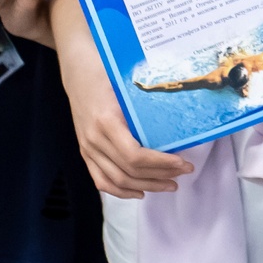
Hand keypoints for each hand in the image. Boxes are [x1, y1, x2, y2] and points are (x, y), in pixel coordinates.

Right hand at [57, 23, 193, 197]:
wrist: (78, 70)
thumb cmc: (107, 73)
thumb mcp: (128, 87)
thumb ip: (147, 107)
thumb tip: (182, 121)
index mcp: (106, 122)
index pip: (135, 156)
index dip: (161, 164)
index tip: (183, 163)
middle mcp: (94, 139)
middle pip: (128, 172)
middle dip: (160, 177)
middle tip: (184, 173)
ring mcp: (87, 148)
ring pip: (116, 180)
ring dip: (145, 186)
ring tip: (169, 184)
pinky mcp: (85, 152)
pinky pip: (101, 180)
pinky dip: (120, 191)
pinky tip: (139, 192)